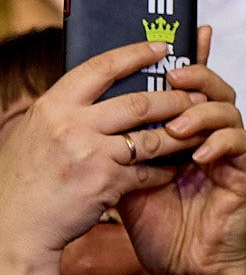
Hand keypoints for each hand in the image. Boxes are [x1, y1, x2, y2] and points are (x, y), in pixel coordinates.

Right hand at [0, 42, 204, 261]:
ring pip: (151, 138)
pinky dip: (164, 171)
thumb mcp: (36, 133)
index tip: (162, 48)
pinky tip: (174, 170)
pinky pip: (148, 172)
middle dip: (174, 99)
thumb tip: (98, 89)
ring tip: (199, 132)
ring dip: (179, 135)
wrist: (12, 226)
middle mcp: (69, 124)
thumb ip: (66, 112)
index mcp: (52, 106)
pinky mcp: (105, 183)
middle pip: (138, 102)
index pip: (100, 68)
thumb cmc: (24, 181)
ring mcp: (88, 153)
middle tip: (198, 97)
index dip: (135, 54)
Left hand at [116, 31, 245, 274]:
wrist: (181, 267)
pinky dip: (219, 143)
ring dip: (202, 112)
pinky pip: (240, 144)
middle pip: (215, 88)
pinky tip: (195, 155)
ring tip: (175, 128)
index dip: (195, 55)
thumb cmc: (153, 223)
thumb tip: (94, 106)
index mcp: (182, 131)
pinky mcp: (243, 174)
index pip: (190, 86)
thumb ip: (121, 141)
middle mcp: (208, 136)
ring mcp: (228, 154)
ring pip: (229, 110)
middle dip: (198, 76)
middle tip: (174, 77)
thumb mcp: (124, 174)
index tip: (190, 31)